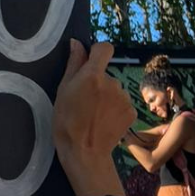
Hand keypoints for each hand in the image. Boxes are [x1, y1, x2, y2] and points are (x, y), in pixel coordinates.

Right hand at [52, 41, 134, 195]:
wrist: (84, 152)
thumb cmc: (66, 122)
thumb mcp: (62, 91)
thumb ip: (73, 65)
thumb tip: (76, 43)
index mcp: (93, 75)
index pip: (104, 48)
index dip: (96, 53)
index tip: (88, 64)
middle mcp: (112, 82)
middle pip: (106, 73)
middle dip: (97, 82)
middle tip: (83, 101)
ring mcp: (124, 97)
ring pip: (114, 89)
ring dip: (106, 96)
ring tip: (93, 114)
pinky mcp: (132, 111)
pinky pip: (122, 103)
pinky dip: (114, 109)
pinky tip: (103, 121)